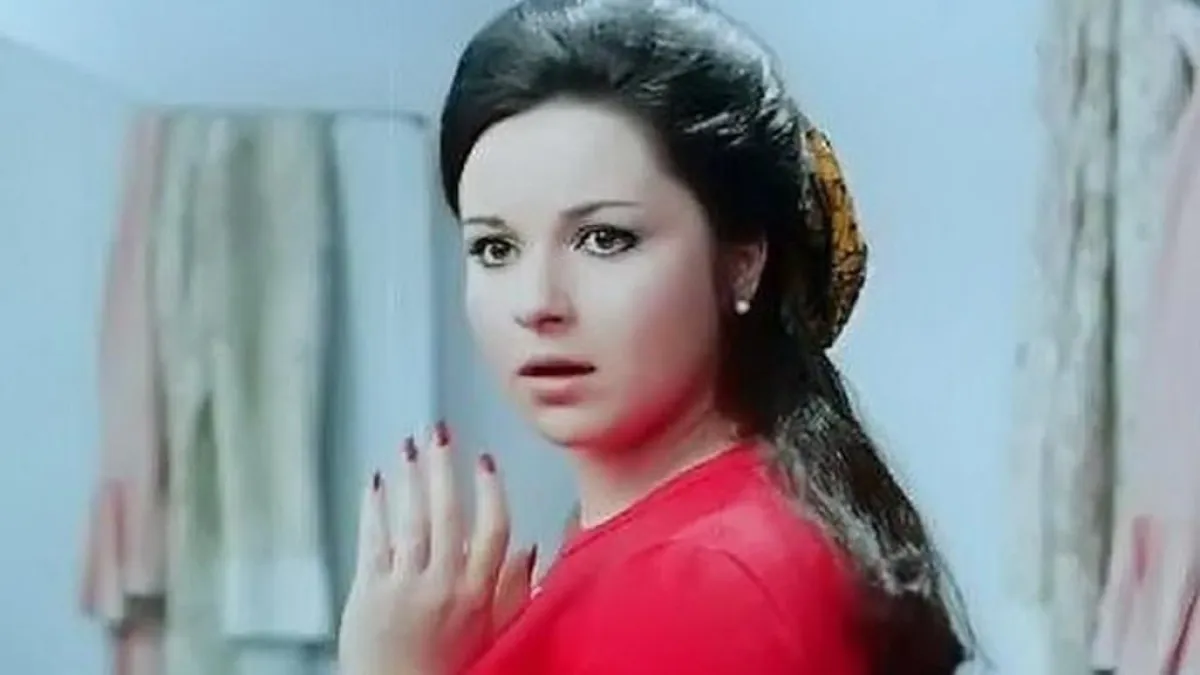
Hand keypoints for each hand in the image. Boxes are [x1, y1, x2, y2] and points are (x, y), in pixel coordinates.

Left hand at [337, 425, 536, 674]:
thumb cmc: (451, 671)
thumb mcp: (499, 635)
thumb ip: (515, 591)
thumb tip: (531, 550)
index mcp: (479, 594)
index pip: (493, 529)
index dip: (490, 491)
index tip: (484, 461)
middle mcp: (444, 585)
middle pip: (447, 513)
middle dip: (443, 467)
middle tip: (440, 432)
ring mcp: (404, 587)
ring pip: (410, 520)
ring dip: (410, 478)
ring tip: (408, 446)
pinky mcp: (369, 593)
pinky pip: (373, 540)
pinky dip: (374, 508)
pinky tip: (375, 484)